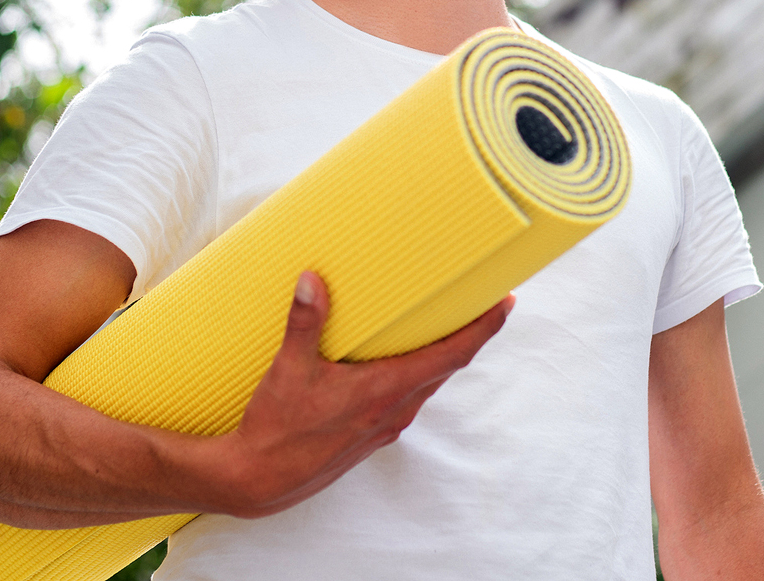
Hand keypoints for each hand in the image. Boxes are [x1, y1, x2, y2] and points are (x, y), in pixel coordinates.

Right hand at [218, 271, 513, 517]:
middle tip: (478, 301)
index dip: (483, 328)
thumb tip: (312, 281)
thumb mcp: (288, 369)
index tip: (505, 303)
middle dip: (466, 334)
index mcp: (385, 391)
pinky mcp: (370, 435)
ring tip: (441, 325)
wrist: (257, 482)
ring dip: (439, 356)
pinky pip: (406, 398)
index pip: (452, 355)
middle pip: (446, 367)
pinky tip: (395, 362)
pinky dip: (414, 374)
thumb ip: (305, 322)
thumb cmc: (276, 430)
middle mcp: (394, 411)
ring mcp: (385, 426)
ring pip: (426, 384)